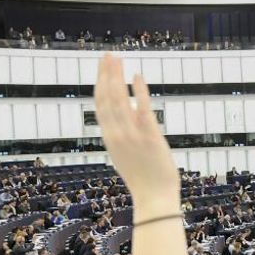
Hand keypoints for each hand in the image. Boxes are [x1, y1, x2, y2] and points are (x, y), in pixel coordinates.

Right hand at [94, 54, 179, 221]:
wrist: (154, 199)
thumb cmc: (144, 179)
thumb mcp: (128, 154)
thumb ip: (126, 132)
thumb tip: (131, 111)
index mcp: (110, 139)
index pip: (100, 106)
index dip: (100, 85)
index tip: (102, 69)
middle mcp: (117, 135)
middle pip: (107, 98)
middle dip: (106, 74)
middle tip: (108, 55)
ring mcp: (132, 136)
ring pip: (120, 100)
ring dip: (117, 76)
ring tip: (118, 58)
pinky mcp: (149, 137)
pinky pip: (143, 109)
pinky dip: (140, 91)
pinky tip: (137, 76)